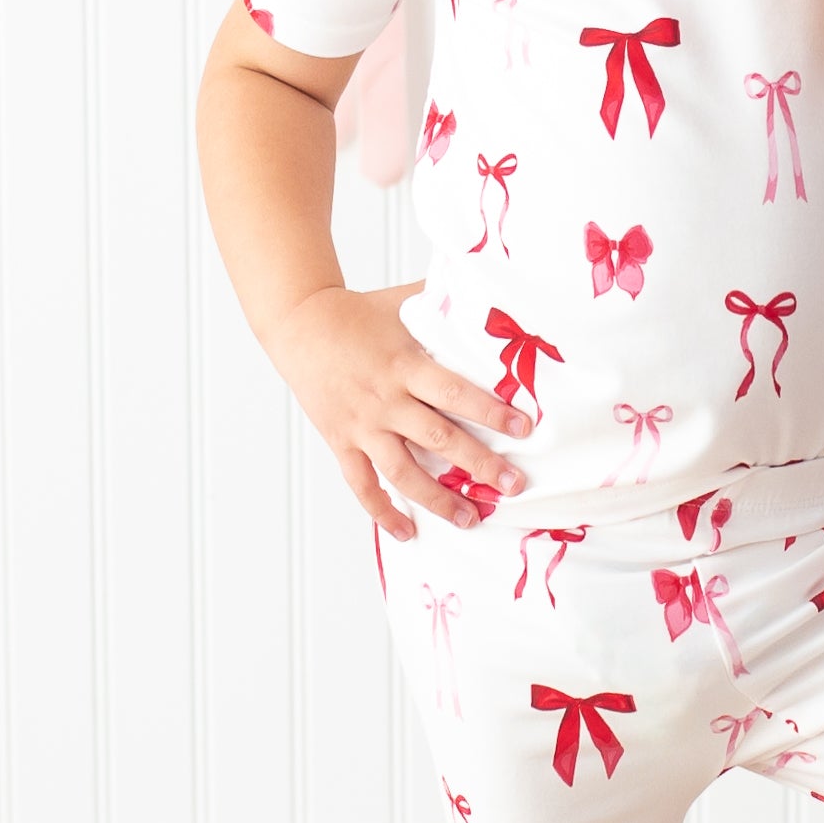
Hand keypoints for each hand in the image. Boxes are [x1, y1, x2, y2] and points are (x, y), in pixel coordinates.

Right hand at [269, 281, 530, 539]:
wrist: (300, 324)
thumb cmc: (359, 312)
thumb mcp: (404, 301)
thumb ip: (444, 301)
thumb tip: (491, 290)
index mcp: (404, 364)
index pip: (453, 393)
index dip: (490, 411)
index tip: (523, 428)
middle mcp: (385, 400)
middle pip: (438, 439)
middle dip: (479, 465)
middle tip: (513, 485)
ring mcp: (362, 426)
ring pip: (403, 472)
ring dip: (438, 499)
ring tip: (471, 519)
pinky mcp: (342, 442)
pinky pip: (362, 485)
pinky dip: (383, 512)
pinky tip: (407, 532)